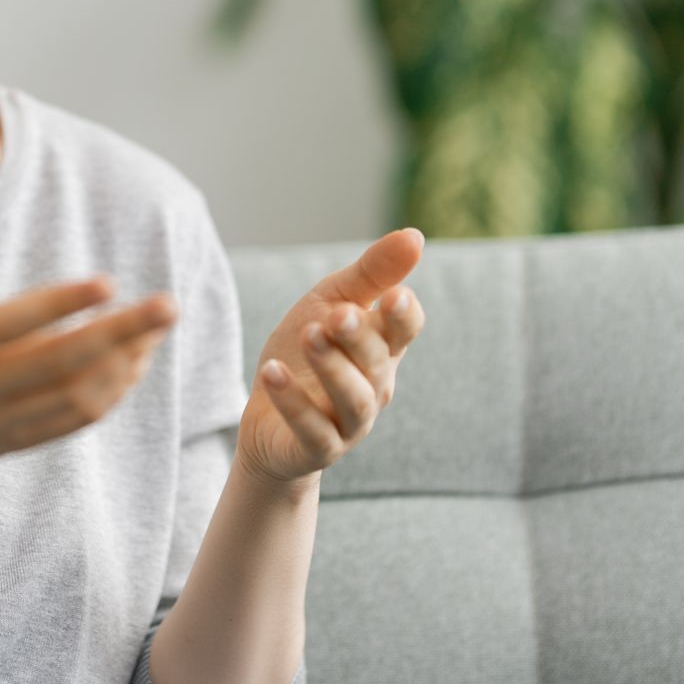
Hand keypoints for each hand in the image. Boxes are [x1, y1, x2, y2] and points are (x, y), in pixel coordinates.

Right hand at [0, 224, 179, 484]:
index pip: (12, 324)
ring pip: (76, 397)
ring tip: (157, 329)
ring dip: (125, 364)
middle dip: (121, 334)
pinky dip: (112, 392)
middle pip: (61, 363)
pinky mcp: (14, 442)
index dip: (62, 304)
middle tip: (168, 306)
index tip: (109, 282)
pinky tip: (135, 360)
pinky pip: (73, 420)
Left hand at [234, 227, 426, 488]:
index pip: (405, 330)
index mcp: (381, 347)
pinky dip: (293, 402)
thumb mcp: (331, 302)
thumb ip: (371, 274)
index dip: (403, 316)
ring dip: (332, 367)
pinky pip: (312, 430)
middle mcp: (374, 387)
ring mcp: (349, 422)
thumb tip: (415, 235)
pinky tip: (271, 373)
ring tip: (309, 335)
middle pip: (376, 361)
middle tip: (337, 314)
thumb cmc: (307, 352)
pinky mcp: (318, 448)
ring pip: (352, 398)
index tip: (394, 295)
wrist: (267, 420)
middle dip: (358, 337)